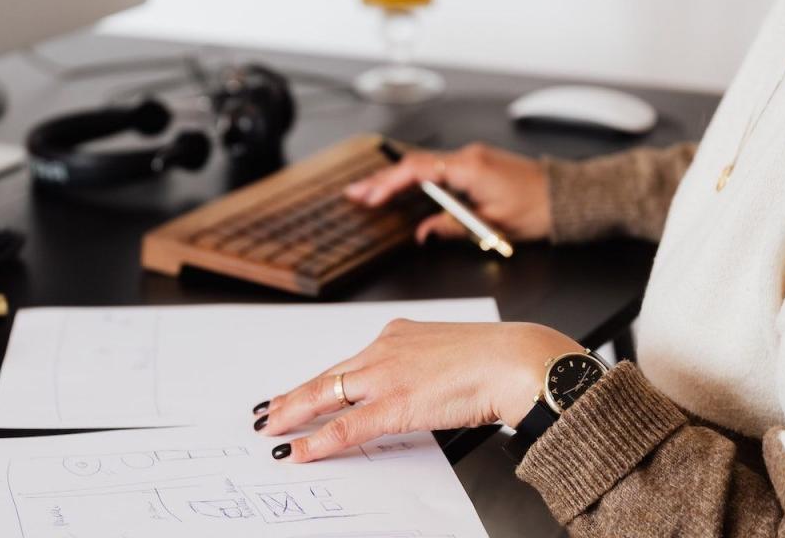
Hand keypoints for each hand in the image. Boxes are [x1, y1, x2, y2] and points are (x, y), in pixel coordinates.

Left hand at [252, 319, 580, 462]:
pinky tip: (300, 449)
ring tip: (273, 429)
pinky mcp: (394, 403)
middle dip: (295, 397)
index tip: (300, 390)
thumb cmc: (494, 360)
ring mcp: (386, 375)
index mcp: (398, 335)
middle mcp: (385, 349)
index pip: (348, 362)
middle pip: (328, 377)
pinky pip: (346, 426)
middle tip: (269, 411)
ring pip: (326, 396)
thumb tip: (417, 390)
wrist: (514, 360)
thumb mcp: (449, 354)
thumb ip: (423, 368)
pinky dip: (319, 440)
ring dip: (295, 414)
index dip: (321, 380)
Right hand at [345, 143, 552, 241]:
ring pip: (423, 165)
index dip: (390, 184)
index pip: (419, 171)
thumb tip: (423, 232)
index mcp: (470, 168)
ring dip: (396, 178)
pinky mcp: (475, 164)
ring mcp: (471, 157)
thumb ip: (452, 226)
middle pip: (414, 164)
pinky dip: (414, 178)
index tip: (370, 197)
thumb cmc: (537, 209)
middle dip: (382, 179)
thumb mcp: (492, 225)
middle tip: (355, 192)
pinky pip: (436, 167)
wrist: (564, 196)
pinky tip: (400, 187)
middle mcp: (468, 157)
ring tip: (369, 191)